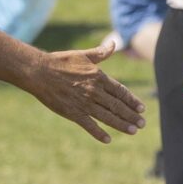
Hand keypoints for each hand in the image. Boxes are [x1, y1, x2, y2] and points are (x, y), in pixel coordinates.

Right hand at [25, 34, 145, 142]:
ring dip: (122, 124)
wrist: (39, 72)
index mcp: (98, 77)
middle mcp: (94, 91)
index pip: (120, 91)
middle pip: (117, 106)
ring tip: (133, 131)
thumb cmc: (60, 61)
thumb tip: (114, 44)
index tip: (142, 108)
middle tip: (142, 123)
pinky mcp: (73, 112)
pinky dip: (99, 133)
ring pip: (107, 117)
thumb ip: (100, 53)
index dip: (132, 100)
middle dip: (131, 115)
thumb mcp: (82, 55)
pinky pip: (89, 125)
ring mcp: (84, 103)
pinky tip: (108, 139)